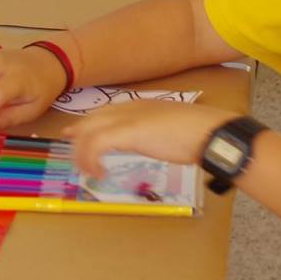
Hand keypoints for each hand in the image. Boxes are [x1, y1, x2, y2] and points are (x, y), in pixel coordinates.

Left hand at [67, 101, 237, 177]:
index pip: (103, 113)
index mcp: (138, 106)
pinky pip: (97, 144)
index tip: (74, 134)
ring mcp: (127, 118)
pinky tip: (99, 173)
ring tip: (88, 171)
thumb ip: (152, 130)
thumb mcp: (168, 127)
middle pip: (90, 121)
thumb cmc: (197, 133)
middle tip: (72, 155)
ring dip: (83, 154)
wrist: (209, 132)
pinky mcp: (128, 132)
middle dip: (77, 138)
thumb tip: (149, 140)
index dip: (86, 124)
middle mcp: (129, 108)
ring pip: (88, 133)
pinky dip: (92, 160)